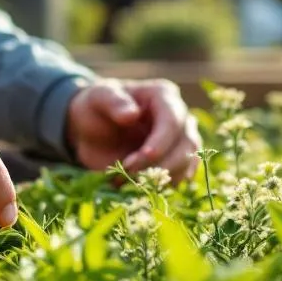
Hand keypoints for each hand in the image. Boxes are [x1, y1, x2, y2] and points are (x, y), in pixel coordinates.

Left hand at [66, 79, 200, 183]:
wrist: (95, 130)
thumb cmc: (98, 108)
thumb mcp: (98, 98)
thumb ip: (113, 102)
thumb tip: (131, 114)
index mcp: (163, 95)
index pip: (172, 121)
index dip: (160, 143)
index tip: (137, 160)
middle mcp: (180, 116)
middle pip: (185, 144)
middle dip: (158, 164)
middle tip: (127, 173)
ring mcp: (182, 139)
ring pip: (186, 162)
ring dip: (159, 177)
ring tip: (126, 180)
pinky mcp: (178, 160)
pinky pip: (180, 176)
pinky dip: (160, 185)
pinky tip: (136, 185)